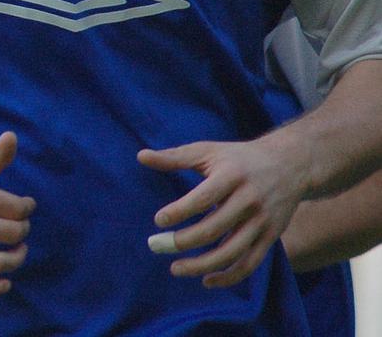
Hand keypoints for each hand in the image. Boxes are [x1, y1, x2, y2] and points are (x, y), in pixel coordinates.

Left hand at [139, 135, 308, 287]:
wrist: (291, 164)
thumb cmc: (238, 157)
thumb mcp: (208, 151)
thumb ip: (174, 157)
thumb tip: (140, 156)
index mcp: (231, 176)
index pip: (203, 198)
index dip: (180, 211)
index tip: (158, 221)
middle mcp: (250, 200)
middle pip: (214, 228)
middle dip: (182, 241)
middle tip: (155, 245)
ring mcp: (262, 222)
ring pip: (232, 252)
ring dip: (201, 265)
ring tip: (174, 268)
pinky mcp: (271, 237)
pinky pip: (251, 264)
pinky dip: (229, 277)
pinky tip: (205, 279)